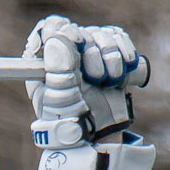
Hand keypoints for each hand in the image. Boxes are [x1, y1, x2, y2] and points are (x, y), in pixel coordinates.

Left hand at [22, 16, 153, 169]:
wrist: (100, 141)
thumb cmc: (72, 124)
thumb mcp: (60, 98)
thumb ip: (59, 67)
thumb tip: (58, 36)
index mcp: (45, 63)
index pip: (50, 28)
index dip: (64, 30)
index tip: (75, 42)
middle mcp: (66, 55)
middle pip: (81, 30)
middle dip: (93, 52)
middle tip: (95, 77)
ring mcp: (89, 55)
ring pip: (103, 34)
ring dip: (111, 57)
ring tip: (110, 82)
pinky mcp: (110, 58)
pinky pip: (119, 39)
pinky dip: (125, 54)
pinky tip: (122, 73)